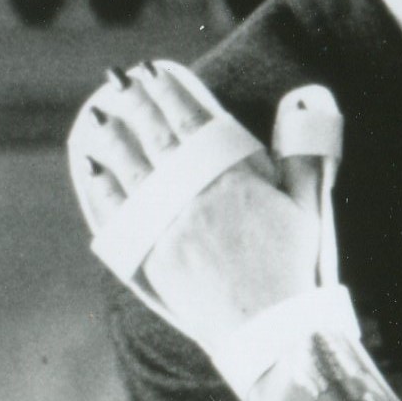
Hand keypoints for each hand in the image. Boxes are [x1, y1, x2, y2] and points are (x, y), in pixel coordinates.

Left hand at [68, 61, 319, 354]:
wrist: (271, 327)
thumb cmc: (293, 265)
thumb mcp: (307, 204)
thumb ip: (303, 150)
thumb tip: (309, 99)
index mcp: (233, 175)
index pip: (192, 119)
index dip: (170, 92)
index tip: (154, 73)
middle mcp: (195, 192)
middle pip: (155, 135)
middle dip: (134, 103)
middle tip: (117, 81)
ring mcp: (167, 222)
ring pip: (129, 167)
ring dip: (111, 136)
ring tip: (98, 116)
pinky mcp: (149, 253)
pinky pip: (116, 211)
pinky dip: (102, 186)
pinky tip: (92, 169)